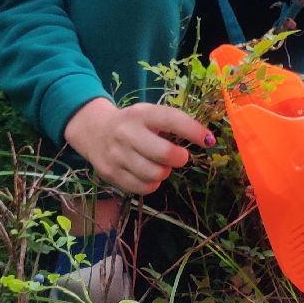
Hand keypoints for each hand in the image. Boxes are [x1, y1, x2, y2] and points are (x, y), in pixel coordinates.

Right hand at [63, 96, 211, 196]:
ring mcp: (117, 155)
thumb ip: (172, 124)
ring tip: (159, 164)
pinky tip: (147, 174)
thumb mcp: (149, 114)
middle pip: (165, 154)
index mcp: (141, 114)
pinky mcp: (111, 174)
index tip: (209, 140)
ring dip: (164, 172)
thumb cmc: (133, 124)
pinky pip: (143, 188)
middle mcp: (127, 133)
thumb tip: (206, 139)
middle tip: (180, 157)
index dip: (193, 131)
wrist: (94, 131)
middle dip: (180, 158)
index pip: (172, 120)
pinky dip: (152, 184)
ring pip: (155, 174)